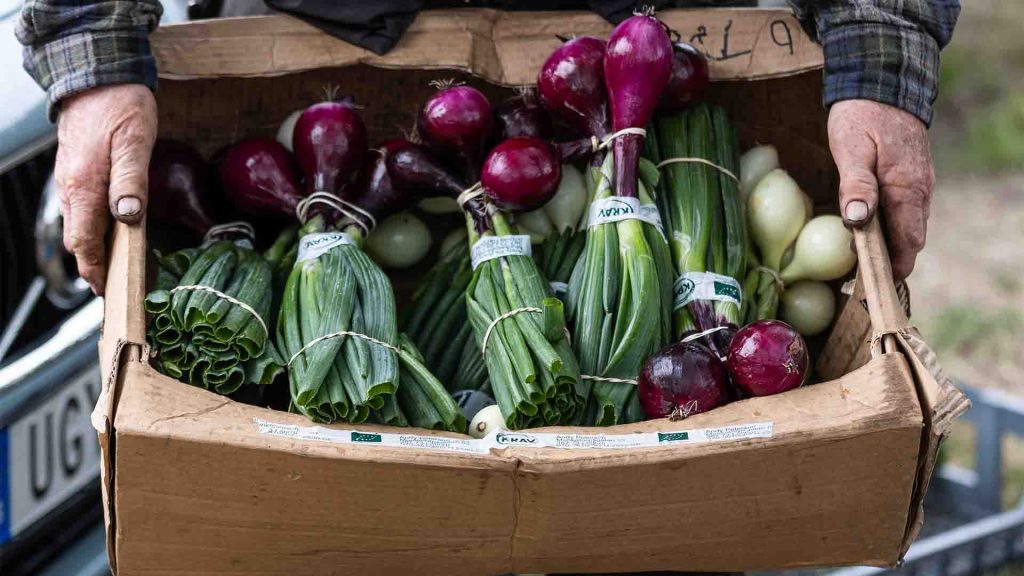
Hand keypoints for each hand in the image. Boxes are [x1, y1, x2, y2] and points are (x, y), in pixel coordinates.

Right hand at [55, 84, 156, 294]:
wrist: (95, 75)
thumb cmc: (120, 105)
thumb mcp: (135, 141)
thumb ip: (131, 180)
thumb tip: (128, 216)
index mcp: (84, 185)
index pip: (85, 241)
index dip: (96, 270)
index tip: (108, 292)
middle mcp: (71, 187)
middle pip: (78, 239)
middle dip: (96, 265)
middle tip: (119, 286)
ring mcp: (70, 180)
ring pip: (78, 225)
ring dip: (95, 248)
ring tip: (119, 265)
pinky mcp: (76, 172)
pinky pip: (81, 209)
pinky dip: (93, 227)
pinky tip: (114, 231)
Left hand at [828, 99, 933, 280]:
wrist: (882, 83)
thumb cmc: (862, 117)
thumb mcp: (852, 149)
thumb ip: (856, 185)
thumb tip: (858, 221)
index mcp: (907, 190)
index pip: (908, 243)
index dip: (893, 268)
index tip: (872, 286)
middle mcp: (920, 192)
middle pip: (910, 241)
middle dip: (889, 262)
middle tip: (859, 280)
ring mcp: (918, 185)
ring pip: (908, 227)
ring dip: (888, 245)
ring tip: (859, 260)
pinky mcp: (911, 178)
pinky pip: (905, 211)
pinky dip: (890, 227)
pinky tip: (866, 231)